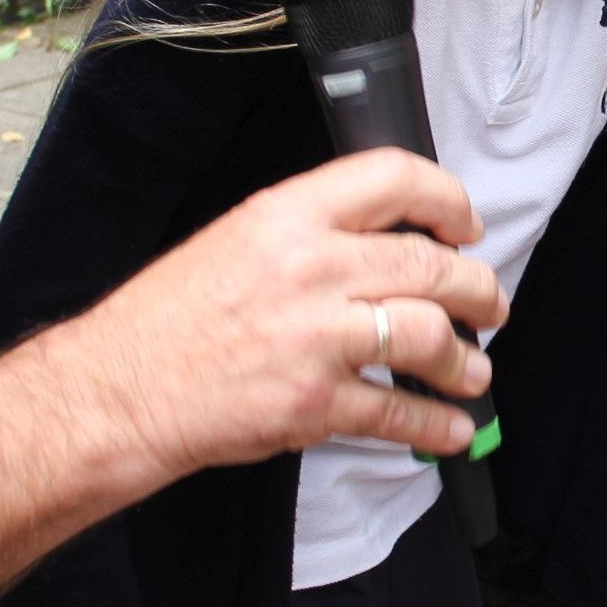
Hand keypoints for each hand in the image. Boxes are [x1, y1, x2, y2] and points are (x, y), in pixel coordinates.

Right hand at [59, 147, 505, 482]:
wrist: (117, 391)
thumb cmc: (167, 321)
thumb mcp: (235, 242)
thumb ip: (309, 234)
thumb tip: (385, 245)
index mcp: (286, 216)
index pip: (392, 178)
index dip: (446, 197)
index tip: (466, 222)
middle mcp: (309, 267)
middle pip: (429, 264)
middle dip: (477, 288)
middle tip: (489, 304)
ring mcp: (316, 338)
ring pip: (429, 336)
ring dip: (465, 360)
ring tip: (474, 371)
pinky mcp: (315, 402)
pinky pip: (398, 411)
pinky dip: (436, 423)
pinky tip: (451, 429)